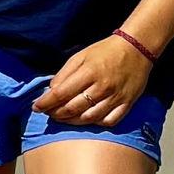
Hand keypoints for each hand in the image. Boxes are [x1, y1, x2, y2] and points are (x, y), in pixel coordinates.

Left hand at [32, 35, 153, 129]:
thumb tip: (51, 91)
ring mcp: (115, 97)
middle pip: (73, 108)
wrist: (136, 49)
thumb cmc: (104, 52)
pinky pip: (109, 121)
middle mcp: (102, 87)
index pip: (61, 93)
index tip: (36, 107)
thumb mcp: (80, 56)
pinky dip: (95, 123)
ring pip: (89, 118)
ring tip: (63, 118)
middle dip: (56, 114)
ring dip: (72, 121)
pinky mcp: (127, 104)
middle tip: (49, 114)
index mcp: (89, 72)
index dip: (46, 102)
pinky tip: (86, 119)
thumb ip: (64, 74)